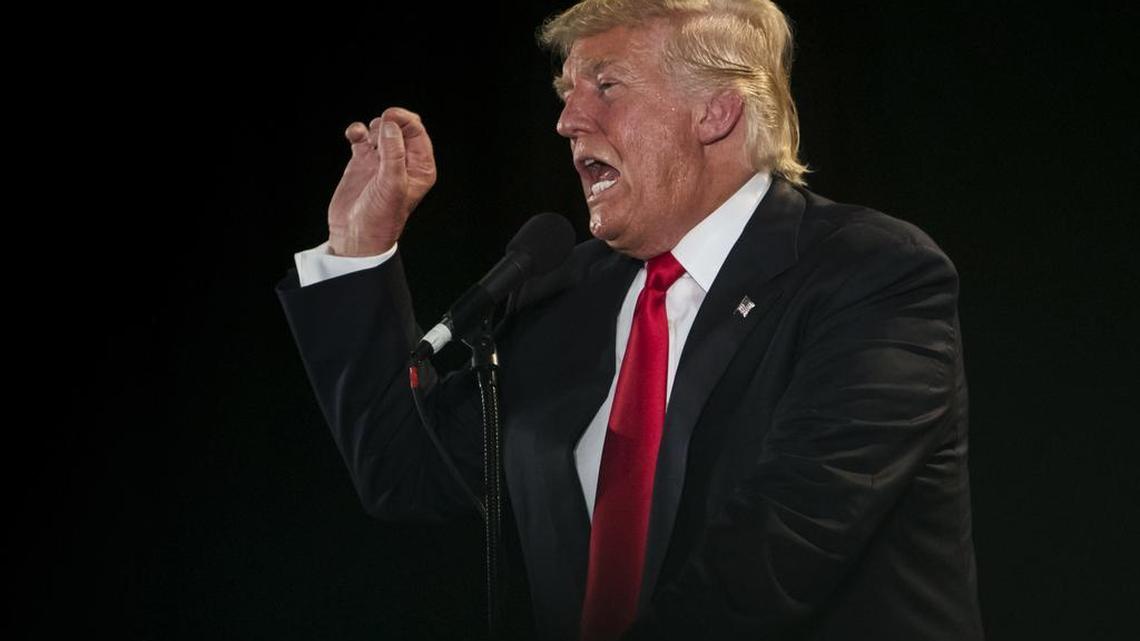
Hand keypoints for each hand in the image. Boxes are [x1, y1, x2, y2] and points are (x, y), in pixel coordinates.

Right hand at [327, 107, 436, 255]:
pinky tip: (354, 136)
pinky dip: (358, 131)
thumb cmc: (380, 217)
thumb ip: (393, 154)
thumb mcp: (392, 185)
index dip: (404, 121)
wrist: (355, 236)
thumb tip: (390, 125)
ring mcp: (382, 161)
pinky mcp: (362, 162)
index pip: (417, 132)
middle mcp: (403, 162)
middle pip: (400, 127)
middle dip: (388, 122)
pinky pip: (362, 137)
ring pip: (381, 129)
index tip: (389, 117)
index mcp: (420, 168)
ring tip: (366, 144)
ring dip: (373, 128)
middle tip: (377, 131)